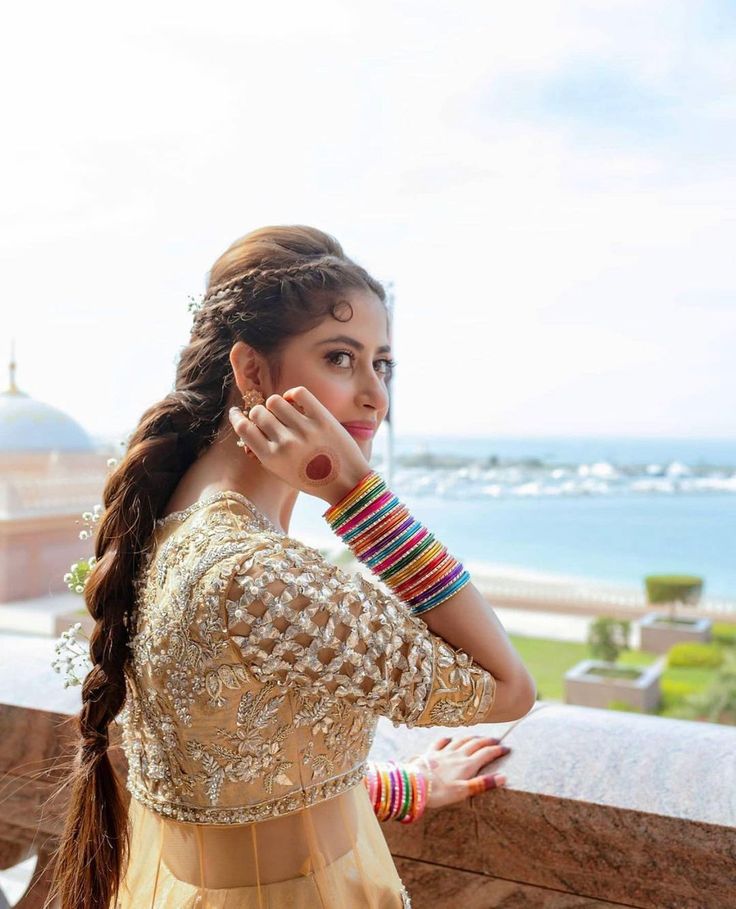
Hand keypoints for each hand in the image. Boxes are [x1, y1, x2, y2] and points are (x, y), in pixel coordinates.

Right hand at [228, 385, 371, 505]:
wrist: (347, 484)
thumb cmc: (312, 480)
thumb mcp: (282, 473)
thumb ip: (264, 453)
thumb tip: (248, 432)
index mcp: (272, 459)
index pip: (244, 429)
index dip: (237, 418)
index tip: (237, 413)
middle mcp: (285, 443)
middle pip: (258, 412)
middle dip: (259, 413)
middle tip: (267, 416)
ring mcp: (304, 429)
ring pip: (275, 401)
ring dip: (276, 404)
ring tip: (284, 411)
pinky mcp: (322, 418)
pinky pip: (299, 393)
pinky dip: (293, 394)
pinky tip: (296, 401)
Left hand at [406, 734, 508, 809]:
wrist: (414, 783)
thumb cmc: (439, 792)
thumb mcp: (463, 792)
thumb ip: (482, 784)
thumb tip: (503, 777)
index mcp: (467, 765)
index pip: (486, 754)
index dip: (497, 750)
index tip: (507, 748)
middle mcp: (457, 755)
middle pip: (475, 744)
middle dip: (487, 741)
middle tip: (496, 740)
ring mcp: (443, 752)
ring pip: (460, 740)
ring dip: (471, 737)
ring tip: (478, 736)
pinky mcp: (430, 753)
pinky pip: (441, 742)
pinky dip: (448, 738)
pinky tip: (449, 738)